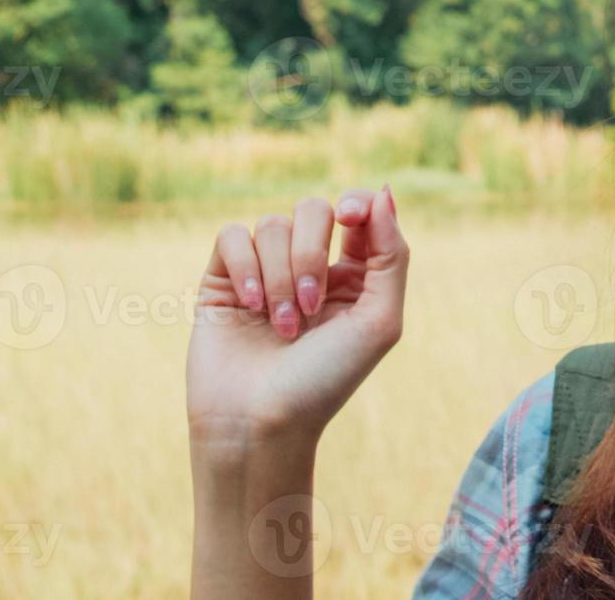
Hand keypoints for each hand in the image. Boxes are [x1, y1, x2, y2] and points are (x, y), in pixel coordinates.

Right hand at [186, 185, 407, 448]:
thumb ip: (391, 255)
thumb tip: (383, 191)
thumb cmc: (326, 380)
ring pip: (272, 223)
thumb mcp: (379, 322)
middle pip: (313, 210)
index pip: (359, 211)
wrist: (260, 423)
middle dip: (312, 254)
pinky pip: (232, 235)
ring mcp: (264, 270)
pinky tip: (250, 305)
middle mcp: (309, 267)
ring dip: (279, 275)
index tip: (349, 219)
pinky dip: (244, 265)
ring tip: (281, 326)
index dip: (356, 203)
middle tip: (312, 305)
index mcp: (353, 275)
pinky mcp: (223, 278)